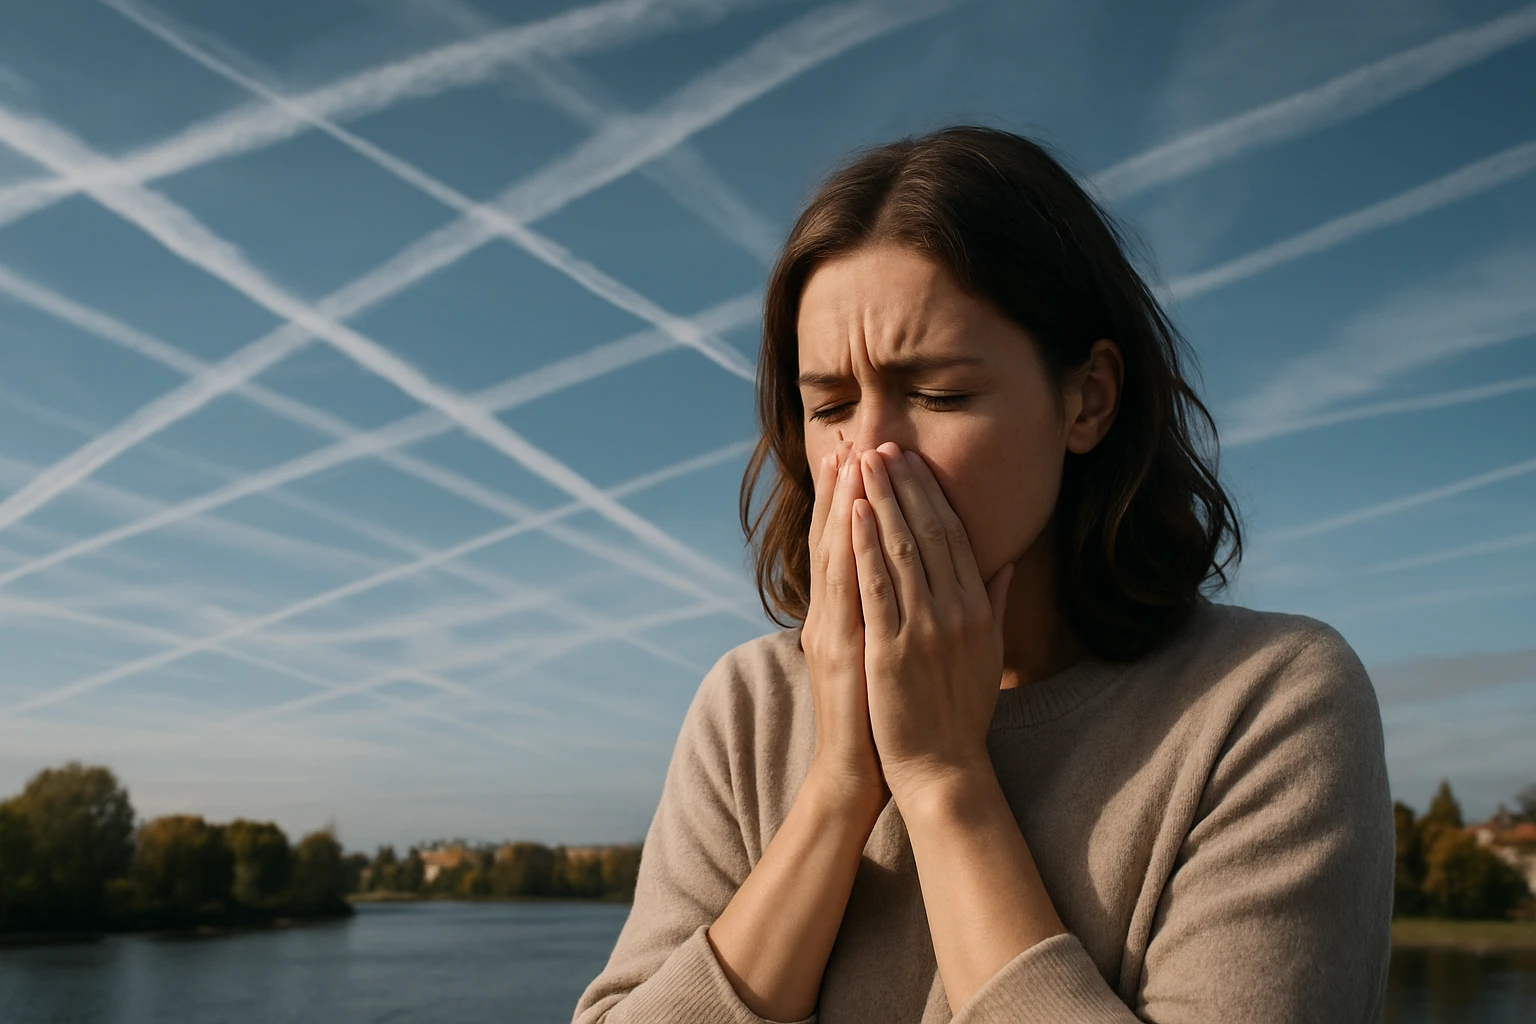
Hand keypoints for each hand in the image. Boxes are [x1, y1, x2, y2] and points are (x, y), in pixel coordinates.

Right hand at [802, 441, 889, 810]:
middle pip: (833, 539)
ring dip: (841, 505)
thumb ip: (898, 617)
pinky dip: (849, 553)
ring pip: (835, 555)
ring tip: (848, 460)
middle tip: (848, 438)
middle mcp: (830, 616)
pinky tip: (855, 520)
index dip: (851, 498)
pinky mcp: (843, 651)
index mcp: (845, 615)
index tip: (860, 454)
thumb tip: (923, 585)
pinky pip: (846, 593)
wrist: (861, 771)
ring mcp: (833, 631)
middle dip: (841, 487)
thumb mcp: (888, 658)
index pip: (847, 545)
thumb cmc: (883, 717)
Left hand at [850, 443, 1013, 804]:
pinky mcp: (889, 649)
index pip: (953, 536)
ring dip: (879, 502)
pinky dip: (864, 547)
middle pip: (927, 533)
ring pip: (900, 550)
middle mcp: (954, 611)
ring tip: (863, 463)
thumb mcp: (990, 653)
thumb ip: (997, 604)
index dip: (930, 495)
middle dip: (903, 486)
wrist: (942, 766)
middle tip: (883, 446)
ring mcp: (922, 629)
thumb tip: (1006, 563)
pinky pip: (875, 588)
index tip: (912, 463)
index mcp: (977, 608)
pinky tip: (851, 515)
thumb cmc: (962, 712)